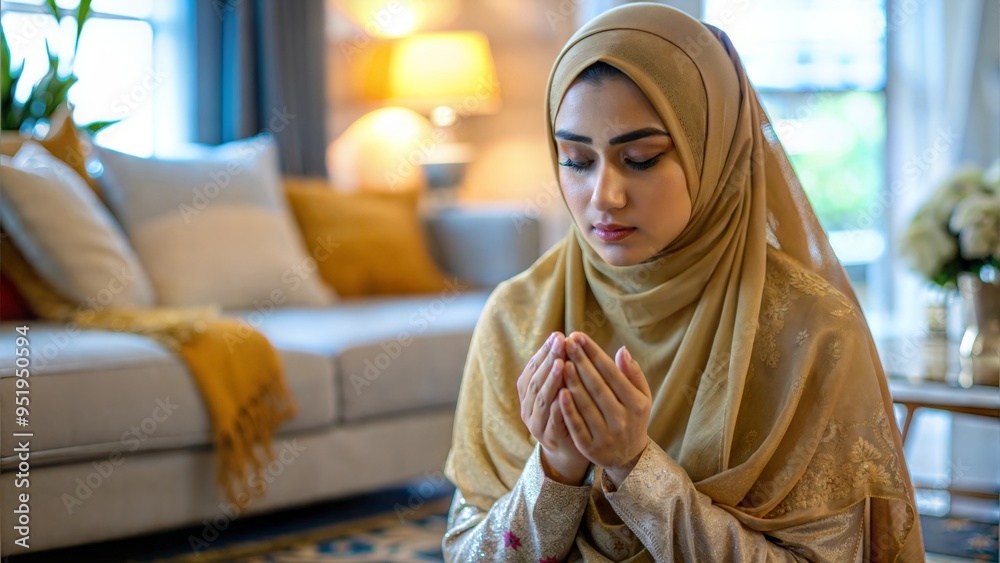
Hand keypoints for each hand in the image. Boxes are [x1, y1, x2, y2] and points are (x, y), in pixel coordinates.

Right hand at [517, 332, 589, 484]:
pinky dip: (558, 407)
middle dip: (548, 360)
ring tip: (561, 363)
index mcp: (529, 393)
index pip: (533, 368)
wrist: (572, 450)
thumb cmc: (569, 412)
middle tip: (560, 342)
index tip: (558, 335)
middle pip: (536, 381)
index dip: (544, 352)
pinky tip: (566, 394)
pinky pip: (552, 422)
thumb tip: (565, 337)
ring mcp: (537, 425)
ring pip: (541, 399)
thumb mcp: (562, 388)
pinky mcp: (550, 439)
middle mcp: (528, 408)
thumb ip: (560, 368)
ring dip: (551, 380)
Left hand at [559, 332, 651, 486]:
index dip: (594, 354)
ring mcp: (606, 435)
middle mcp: (622, 419)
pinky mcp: (590, 447)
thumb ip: (633, 374)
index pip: (612, 374)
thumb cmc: (633, 418)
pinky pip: (577, 425)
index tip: (578, 336)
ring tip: (561, 361)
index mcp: (636, 404)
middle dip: (581, 362)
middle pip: (598, 386)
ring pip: (586, 404)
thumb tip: (622, 350)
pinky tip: (559, 391)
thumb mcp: (641, 397)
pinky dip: (568, 409)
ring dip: (572, 381)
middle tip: (567, 343)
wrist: (628, 457)